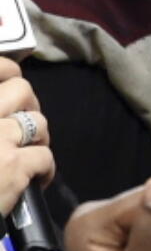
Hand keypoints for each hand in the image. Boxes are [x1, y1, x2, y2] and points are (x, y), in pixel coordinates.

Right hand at [0, 58, 52, 215]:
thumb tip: (4, 114)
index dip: (7, 71)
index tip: (10, 79)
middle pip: (22, 90)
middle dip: (29, 105)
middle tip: (25, 122)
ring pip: (38, 123)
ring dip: (38, 137)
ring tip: (30, 151)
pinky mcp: (14, 165)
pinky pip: (45, 156)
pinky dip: (46, 170)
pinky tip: (37, 180)